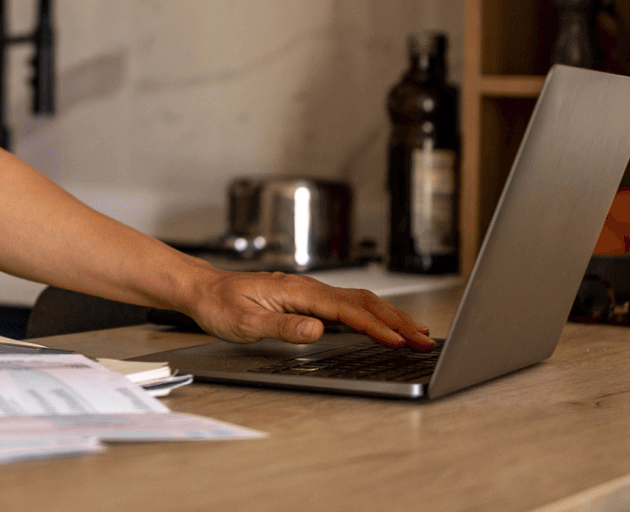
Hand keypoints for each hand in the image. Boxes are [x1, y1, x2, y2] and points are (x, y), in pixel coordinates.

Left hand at [182, 270, 436, 348]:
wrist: (204, 290)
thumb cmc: (220, 306)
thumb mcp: (245, 323)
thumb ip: (281, 327)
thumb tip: (317, 330)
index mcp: (297, 292)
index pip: (347, 310)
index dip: (375, 326)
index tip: (398, 340)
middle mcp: (308, 288)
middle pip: (364, 301)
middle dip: (397, 320)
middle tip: (425, 340)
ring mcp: (310, 292)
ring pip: (360, 300)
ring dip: (391, 315)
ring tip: (417, 332)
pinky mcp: (308, 298)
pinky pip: (349, 303)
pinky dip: (374, 313)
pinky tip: (383, 323)